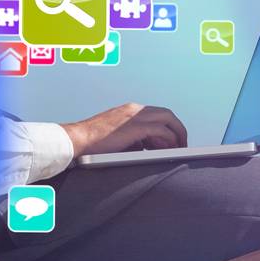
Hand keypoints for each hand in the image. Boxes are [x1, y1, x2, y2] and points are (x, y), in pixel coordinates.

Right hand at [60, 102, 187, 158]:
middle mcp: (134, 109)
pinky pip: (160, 130)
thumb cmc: (94, 144)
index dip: (169, 127)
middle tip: (182, 146)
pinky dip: (169, 139)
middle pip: (167, 114)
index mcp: (130, 110)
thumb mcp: (118, 138)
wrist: (77, 140)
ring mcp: (134, 116)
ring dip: (177, 134)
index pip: (157, 114)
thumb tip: (149, 150)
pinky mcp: (134, 127)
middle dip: (178, 130)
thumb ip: (134, 140)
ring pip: (167, 119)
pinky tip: (170, 150)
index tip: (173, 142)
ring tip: (180, 149)